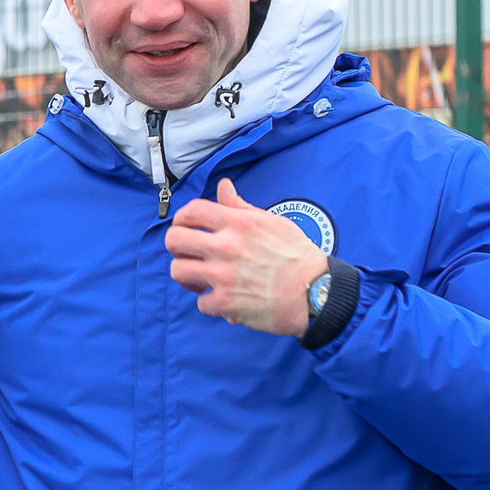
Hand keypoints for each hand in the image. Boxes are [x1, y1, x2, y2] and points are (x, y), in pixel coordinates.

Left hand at [165, 179, 326, 336]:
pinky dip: (210, 303)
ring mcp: (223, 276)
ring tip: (201, 278)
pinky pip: (200, 303)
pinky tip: (224, 299)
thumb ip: (241, 208)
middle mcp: (227, 247)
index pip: (192, 210)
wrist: (315, 293)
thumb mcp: (273, 222)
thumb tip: (223, 187)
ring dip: (187, 275)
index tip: (187, 227)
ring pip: (178, 270)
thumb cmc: (298, 256)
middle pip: (174, 239)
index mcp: (239, 224)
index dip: (182, 218)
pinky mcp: (225, 303)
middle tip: (188, 253)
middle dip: (176, 246)